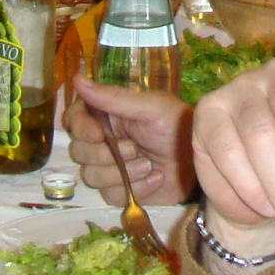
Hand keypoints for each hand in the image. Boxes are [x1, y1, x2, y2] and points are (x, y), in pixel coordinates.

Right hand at [64, 76, 195, 205]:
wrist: (200, 160)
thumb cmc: (177, 126)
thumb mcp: (149, 107)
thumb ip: (112, 98)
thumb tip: (76, 79)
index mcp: (108, 116)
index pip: (75, 120)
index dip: (82, 129)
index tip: (98, 134)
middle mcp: (104, 141)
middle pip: (79, 152)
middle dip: (108, 154)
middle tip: (135, 148)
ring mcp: (111, 168)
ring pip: (92, 177)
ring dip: (124, 172)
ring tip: (149, 164)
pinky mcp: (122, 191)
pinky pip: (111, 196)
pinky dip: (136, 189)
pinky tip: (156, 178)